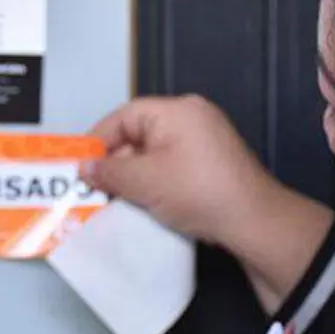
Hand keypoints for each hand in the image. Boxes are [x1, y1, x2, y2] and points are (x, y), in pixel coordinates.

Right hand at [83, 95, 278, 245]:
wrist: (253, 222)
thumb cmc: (199, 193)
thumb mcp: (146, 182)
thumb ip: (110, 173)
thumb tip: (85, 168)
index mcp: (178, 111)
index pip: (125, 115)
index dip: (99, 139)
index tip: (82, 164)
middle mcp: (193, 119)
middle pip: (139, 133)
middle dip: (116, 161)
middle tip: (96, 187)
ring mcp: (206, 142)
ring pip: (155, 153)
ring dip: (135, 175)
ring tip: (117, 199)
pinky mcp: (212, 165)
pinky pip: (172, 166)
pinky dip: (155, 182)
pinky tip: (145, 203)